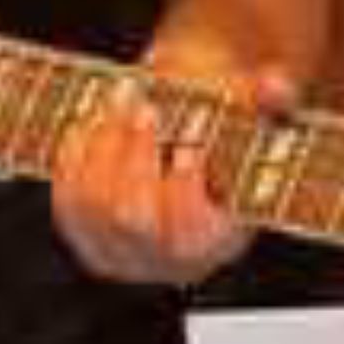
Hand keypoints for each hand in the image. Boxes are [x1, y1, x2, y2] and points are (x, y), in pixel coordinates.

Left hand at [50, 43, 287, 286]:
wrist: (183, 131)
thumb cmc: (222, 121)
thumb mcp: (251, 107)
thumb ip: (268, 96)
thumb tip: (276, 84)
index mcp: (218, 240)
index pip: (190, 233)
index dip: (184, 188)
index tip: (189, 141)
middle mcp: (166, 259)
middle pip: (132, 219)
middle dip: (136, 155)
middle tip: (148, 107)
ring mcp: (119, 251)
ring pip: (93, 206)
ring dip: (105, 143)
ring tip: (124, 97)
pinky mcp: (82, 233)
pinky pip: (67, 198)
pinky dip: (76, 153)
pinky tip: (95, 117)